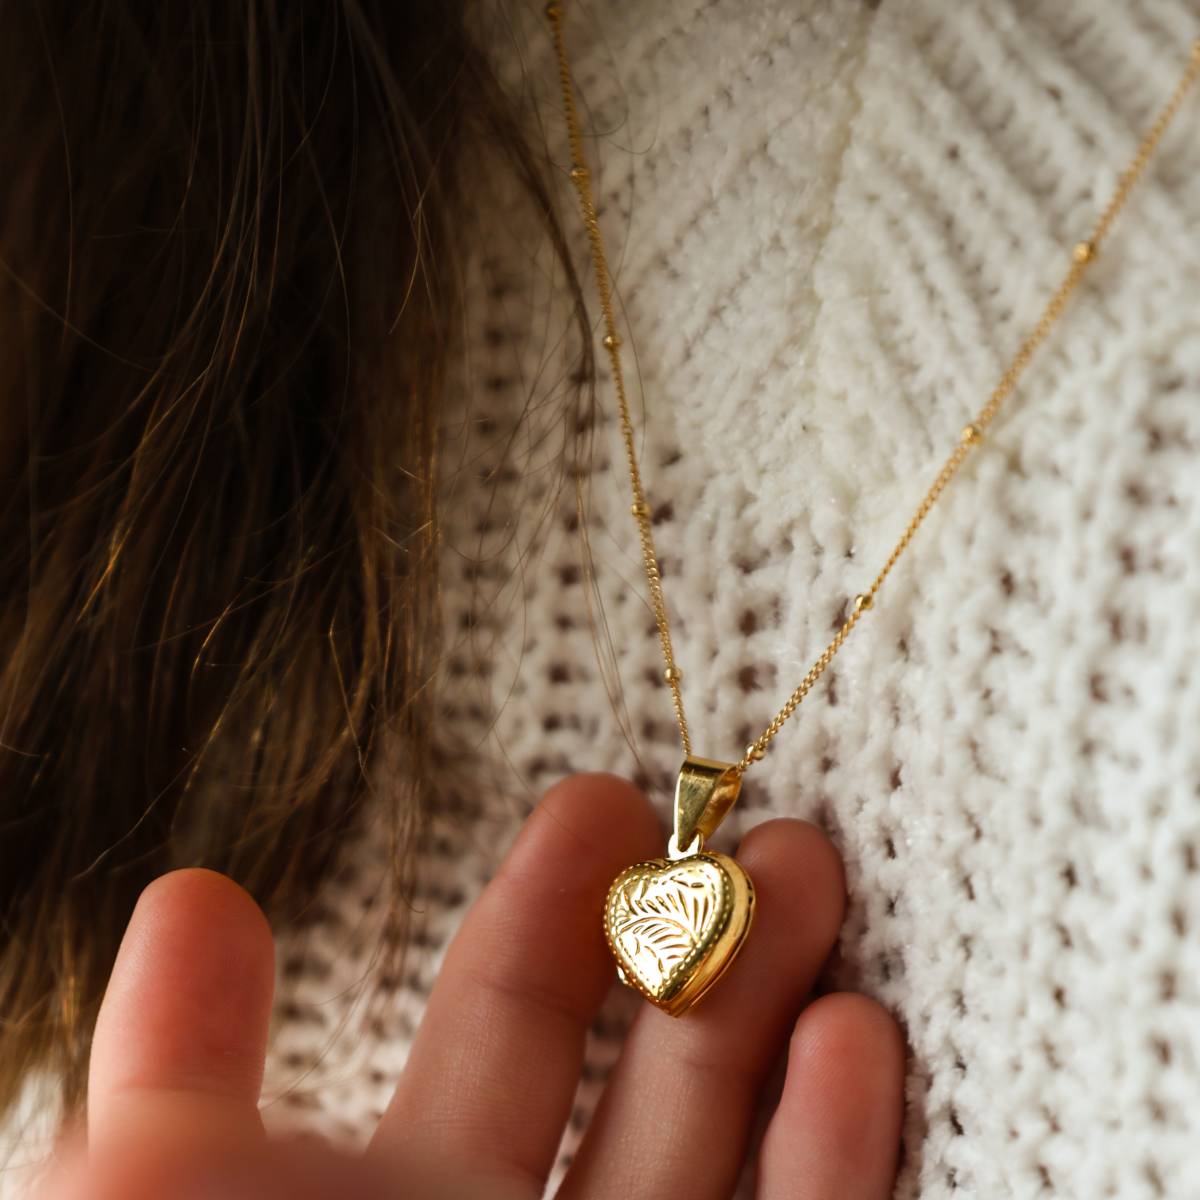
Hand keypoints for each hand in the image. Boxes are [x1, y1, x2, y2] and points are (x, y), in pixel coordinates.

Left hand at [41, 774, 902, 1198]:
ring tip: (809, 882)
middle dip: (690, 934)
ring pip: (728, 1144)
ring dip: (775, 1010)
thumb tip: (191, 887)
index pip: (496, 1019)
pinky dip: (839, 1150)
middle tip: (743, 825)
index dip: (548, 905)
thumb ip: (176, 1068)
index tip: (603, 803)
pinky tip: (858, 1039)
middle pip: (635, 1064)